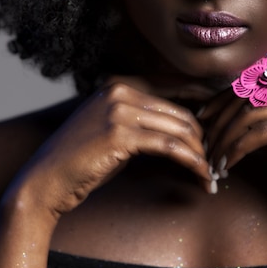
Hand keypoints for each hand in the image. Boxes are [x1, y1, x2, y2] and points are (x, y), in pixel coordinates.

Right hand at [6, 76, 211, 221]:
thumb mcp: (112, 129)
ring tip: (210, 174)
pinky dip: (191, 163)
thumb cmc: (80, 161)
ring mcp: (119, 110)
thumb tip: (182, 127)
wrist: (44, 182)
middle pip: (180, 112)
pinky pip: (170, 147)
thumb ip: (141, 120)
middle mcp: (120, 91)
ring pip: (179, 129)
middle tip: (215, 160)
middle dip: (203, 139)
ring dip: (200, 154)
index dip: (202, 105)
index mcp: (119, 85)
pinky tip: (201, 176)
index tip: (222, 123)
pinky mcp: (120, 135)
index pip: (174, 89)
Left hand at [199, 78, 266, 220]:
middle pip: (248, 95)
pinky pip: (264, 131)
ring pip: (253, 112)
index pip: (253, 85)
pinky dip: (240, 148)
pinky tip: (230, 165)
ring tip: (214, 161)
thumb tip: (231, 132)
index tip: (203, 120)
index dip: (222, 101)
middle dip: (219, 120)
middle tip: (203, 145)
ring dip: (226, 138)